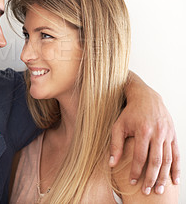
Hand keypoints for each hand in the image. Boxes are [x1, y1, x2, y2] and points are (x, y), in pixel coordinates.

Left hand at [109, 72, 179, 194]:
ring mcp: (167, 134)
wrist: (146, 97)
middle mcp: (158, 133)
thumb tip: (111, 163)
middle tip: (146, 191)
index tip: (132, 182)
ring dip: (163, 176)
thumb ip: (115, 144)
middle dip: (151, 178)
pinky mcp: (173, 135)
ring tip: (158, 189)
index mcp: (143, 130)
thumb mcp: (118, 125)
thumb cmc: (129, 113)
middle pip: (156, 160)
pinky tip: (174, 180)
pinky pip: (177, 154)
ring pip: (167, 159)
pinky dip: (176, 168)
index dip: (136, 171)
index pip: (140, 156)